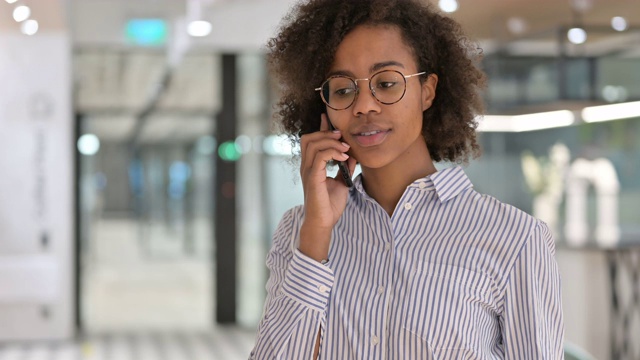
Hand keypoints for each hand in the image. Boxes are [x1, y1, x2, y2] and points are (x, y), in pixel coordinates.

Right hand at [298, 114, 356, 261]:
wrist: (324, 222)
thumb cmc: (329, 205)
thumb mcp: (341, 182)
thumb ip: (344, 168)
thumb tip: (352, 156)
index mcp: (311, 166)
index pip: (311, 141)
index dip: (320, 128)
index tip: (328, 119)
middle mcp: (306, 166)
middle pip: (308, 138)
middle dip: (326, 133)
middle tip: (342, 137)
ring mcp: (308, 171)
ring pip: (313, 144)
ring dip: (331, 142)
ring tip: (345, 148)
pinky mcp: (313, 177)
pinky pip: (320, 156)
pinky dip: (333, 153)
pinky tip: (344, 158)